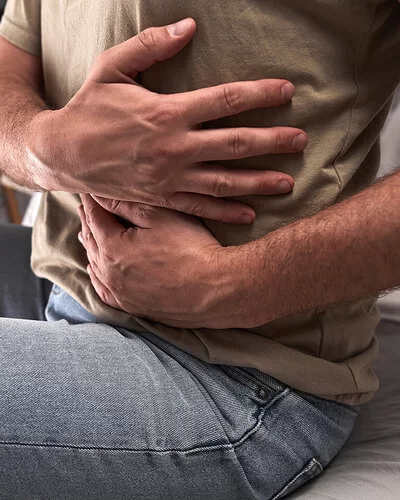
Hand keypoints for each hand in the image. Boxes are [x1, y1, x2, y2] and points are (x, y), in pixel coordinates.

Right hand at [29, 18, 306, 223]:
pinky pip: (199, 207)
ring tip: (288, 182)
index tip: (286, 92)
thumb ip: (150, 45)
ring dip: (258, 181)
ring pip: (223, 181)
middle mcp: (174, 147)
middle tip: (301, 140)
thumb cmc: (89, 109)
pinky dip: (225, 212)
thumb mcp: (112, 68)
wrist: (64, 154)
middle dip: (271, 142)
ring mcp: (169, 177)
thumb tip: (189, 26)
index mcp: (166, 112)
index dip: (259, 94)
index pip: (225, 100)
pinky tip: (249, 214)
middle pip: (234, 144)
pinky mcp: (161, 197)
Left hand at [78, 194, 245, 328]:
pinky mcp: (133, 307)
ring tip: (88, 233)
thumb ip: (126, 204)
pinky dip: (97, 277)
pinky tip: (97, 270)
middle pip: (91, 241)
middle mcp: (110, 273)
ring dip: (91, 246)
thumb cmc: (191, 249)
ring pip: (96, 266)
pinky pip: (104, 291)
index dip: (91, 200)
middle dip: (89, 221)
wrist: (216, 290)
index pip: (94, 217)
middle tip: (87, 206)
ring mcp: (120, 293)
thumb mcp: (160, 217)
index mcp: (113, 247)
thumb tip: (100, 195)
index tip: (89, 188)